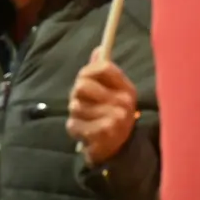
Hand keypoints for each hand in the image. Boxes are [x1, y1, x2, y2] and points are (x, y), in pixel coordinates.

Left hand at [66, 48, 139, 166]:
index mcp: (127, 88)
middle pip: (82, 84)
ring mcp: (114, 119)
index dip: (88, 71)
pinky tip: (84, 131)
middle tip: (83, 103)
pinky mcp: (101, 135)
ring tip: (86, 118)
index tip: (84, 78)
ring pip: (75, 105)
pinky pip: (73, 124)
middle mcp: (123, 102)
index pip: (104, 67)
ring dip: (75, 113)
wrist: (119, 150)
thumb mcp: (112, 91)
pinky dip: (74, 128)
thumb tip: (99, 49)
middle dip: (76, 94)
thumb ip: (102, 71)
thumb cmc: (112, 115)